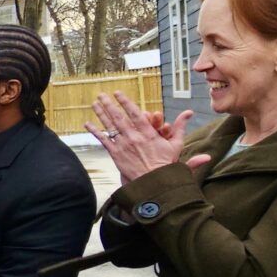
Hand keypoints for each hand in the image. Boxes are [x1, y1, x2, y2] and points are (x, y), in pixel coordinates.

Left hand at [85, 91, 208, 183]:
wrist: (154, 183)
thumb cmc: (166, 165)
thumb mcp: (176, 145)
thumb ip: (180, 127)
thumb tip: (189, 112)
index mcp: (147, 133)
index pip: (134, 114)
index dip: (125, 102)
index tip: (118, 93)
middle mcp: (133, 138)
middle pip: (119, 117)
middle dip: (109, 105)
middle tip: (102, 95)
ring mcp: (123, 146)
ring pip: (110, 127)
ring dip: (101, 114)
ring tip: (95, 104)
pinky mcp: (116, 155)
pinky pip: (103, 141)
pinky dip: (95, 131)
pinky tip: (87, 124)